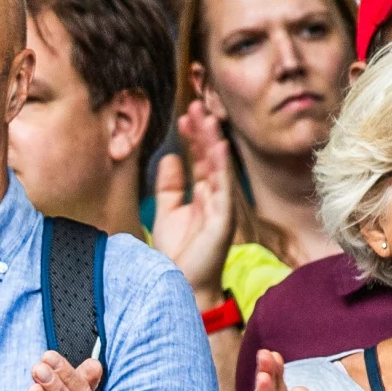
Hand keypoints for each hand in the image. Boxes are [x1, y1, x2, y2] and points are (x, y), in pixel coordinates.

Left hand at [150, 107, 235, 300]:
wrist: (182, 284)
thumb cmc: (179, 254)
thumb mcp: (167, 213)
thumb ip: (169, 186)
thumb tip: (171, 157)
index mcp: (203, 195)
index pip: (201, 158)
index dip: (194, 137)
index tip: (184, 115)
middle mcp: (216, 197)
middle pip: (211, 157)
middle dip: (204, 132)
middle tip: (195, 106)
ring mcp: (222, 207)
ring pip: (219, 167)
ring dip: (214, 141)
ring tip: (207, 117)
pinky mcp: (224, 219)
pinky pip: (224, 187)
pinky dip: (222, 166)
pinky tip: (219, 147)